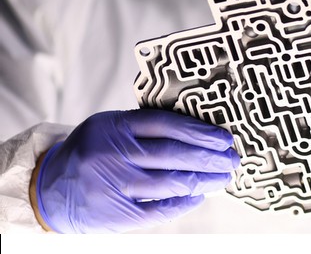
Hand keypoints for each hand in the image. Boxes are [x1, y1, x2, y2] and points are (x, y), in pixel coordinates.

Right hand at [33, 110, 239, 233]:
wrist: (50, 190)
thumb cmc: (92, 152)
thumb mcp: (109, 127)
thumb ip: (144, 126)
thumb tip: (199, 130)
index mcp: (113, 127)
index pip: (166, 124)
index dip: (200, 131)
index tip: (224, 137)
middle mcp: (113, 155)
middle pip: (174, 155)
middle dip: (210, 158)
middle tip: (232, 159)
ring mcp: (115, 186)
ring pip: (173, 183)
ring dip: (205, 181)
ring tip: (222, 178)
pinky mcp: (118, 214)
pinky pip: (162, 209)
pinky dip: (185, 203)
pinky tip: (199, 196)